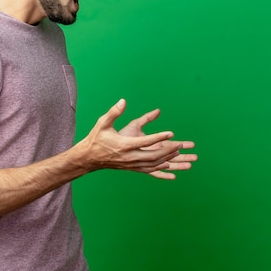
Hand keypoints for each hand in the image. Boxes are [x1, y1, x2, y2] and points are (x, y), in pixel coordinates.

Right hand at [80, 99, 194, 177]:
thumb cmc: (97, 138)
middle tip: (180, 144)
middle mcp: (129, 157)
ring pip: (153, 164)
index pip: (145, 141)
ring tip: (178, 152)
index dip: (159, 137)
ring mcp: (131, 164)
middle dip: (168, 150)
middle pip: (153, 156)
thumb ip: (114, 112)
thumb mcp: (103, 123)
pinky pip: (149, 170)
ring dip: (167, 158)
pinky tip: (169, 165)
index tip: (171, 133)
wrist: (89, 157)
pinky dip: (160, 167)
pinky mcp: (131, 168)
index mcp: (124, 145)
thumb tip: (123, 101)